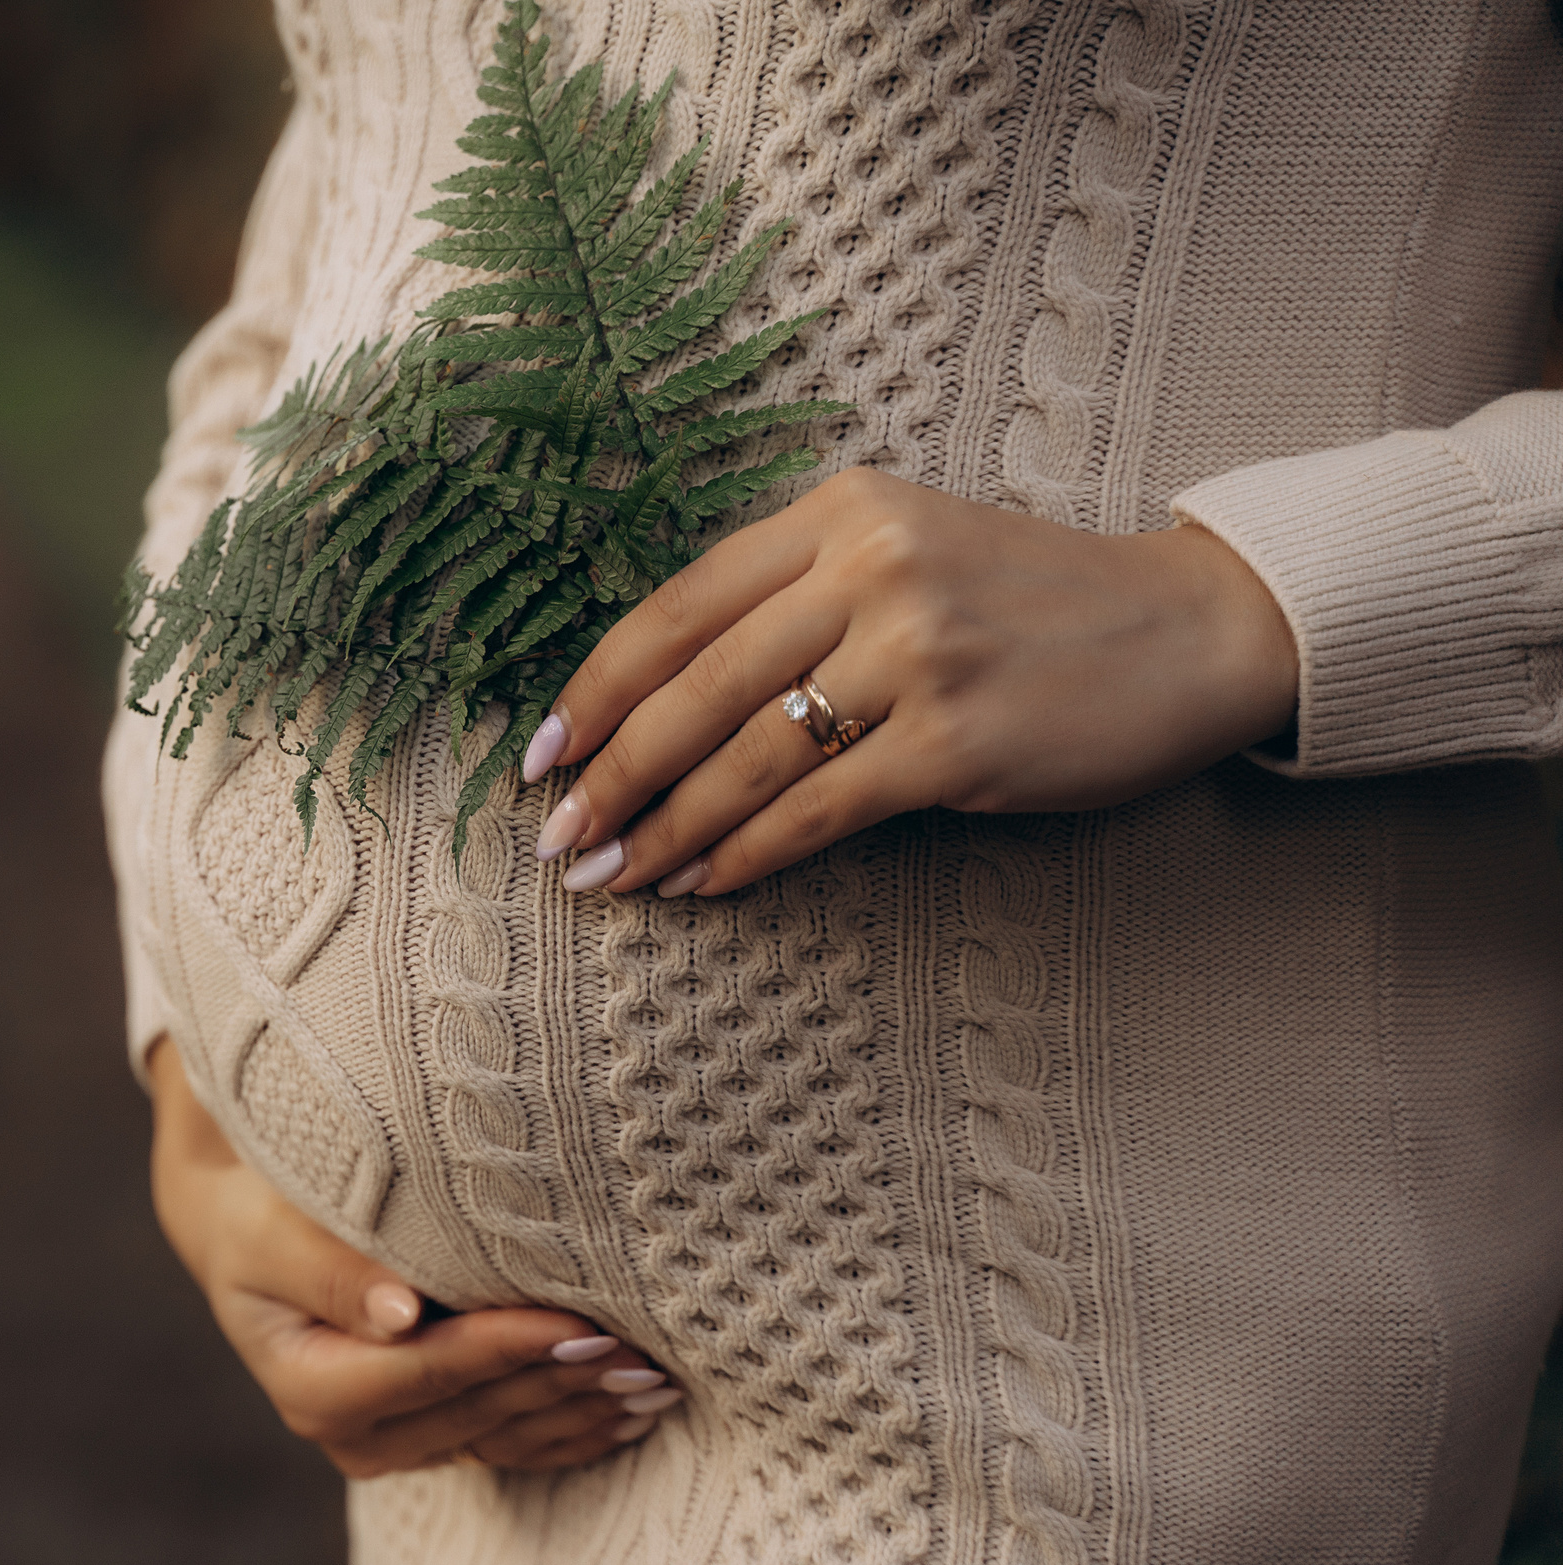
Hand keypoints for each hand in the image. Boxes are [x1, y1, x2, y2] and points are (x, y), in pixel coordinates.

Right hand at [147, 1040, 678, 1476]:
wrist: (248, 1238)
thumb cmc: (261, 1218)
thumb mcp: (274, 1233)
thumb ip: (332, 1271)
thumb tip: (398, 1315)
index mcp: (313, 1389)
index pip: (431, 1369)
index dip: (508, 1347)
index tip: (579, 1320)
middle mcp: (355, 1436)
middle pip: (480, 1411)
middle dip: (564, 1382)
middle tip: (644, 1355)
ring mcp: (395, 1447)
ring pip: (507, 1437)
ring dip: (582, 1412)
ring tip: (655, 1383)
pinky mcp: (429, 1440)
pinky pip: (511, 1447)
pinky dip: (573, 1431)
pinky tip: (630, 1414)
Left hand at [519, 468, 1299, 895]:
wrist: (1192, 627)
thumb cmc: (1028, 601)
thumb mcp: (906, 551)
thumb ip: (795, 597)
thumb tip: (655, 703)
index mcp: (841, 511)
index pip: (679, 607)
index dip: (596, 688)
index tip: (540, 751)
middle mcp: (870, 568)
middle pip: (695, 690)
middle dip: (610, 775)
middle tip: (558, 837)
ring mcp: (916, 653)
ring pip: (745, 758)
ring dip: (665, 830)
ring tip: (612, 877)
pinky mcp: (957, 740)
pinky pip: (817, 811)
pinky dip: (747, 855)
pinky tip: (704, 883)